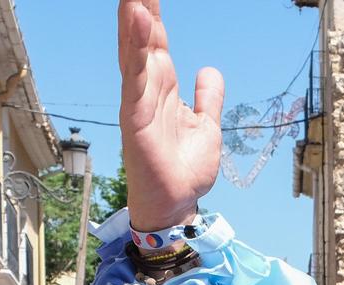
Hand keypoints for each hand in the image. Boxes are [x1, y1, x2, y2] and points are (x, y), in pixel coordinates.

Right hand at [119, 1, 222, 231]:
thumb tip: (209, 71)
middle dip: (139, 6)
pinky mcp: (135, 118)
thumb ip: (209, 98)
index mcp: (163, 88)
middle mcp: (147, 89)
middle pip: (141, 37)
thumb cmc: (185, 170)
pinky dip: (136, 49)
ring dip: (133, 18)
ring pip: (135, 50)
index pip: (155, 40)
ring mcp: (138, 102)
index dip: (152, 11)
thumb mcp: (207, 126)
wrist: (177, 205)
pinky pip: (135, 77)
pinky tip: (138, 22)